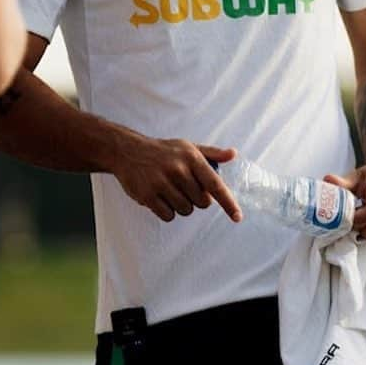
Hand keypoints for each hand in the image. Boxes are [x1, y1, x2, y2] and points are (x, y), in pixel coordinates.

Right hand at [112, 138, 241, 222]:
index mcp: (191, 158)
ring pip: (186, 210)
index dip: (228, 203)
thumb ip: (211, 153)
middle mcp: (178, 170)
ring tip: (170, 191)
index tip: (238, 217)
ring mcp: (162, 183)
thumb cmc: (163, 151)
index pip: (215, 184)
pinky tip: (160, 199)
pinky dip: (167, 212)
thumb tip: (233, 154)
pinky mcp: (148, 195)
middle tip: (184, 188)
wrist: (128, 151)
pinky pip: (168, 216)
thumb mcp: (188, 147)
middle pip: (202, 203)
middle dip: (197, 200)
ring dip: (182, 206)